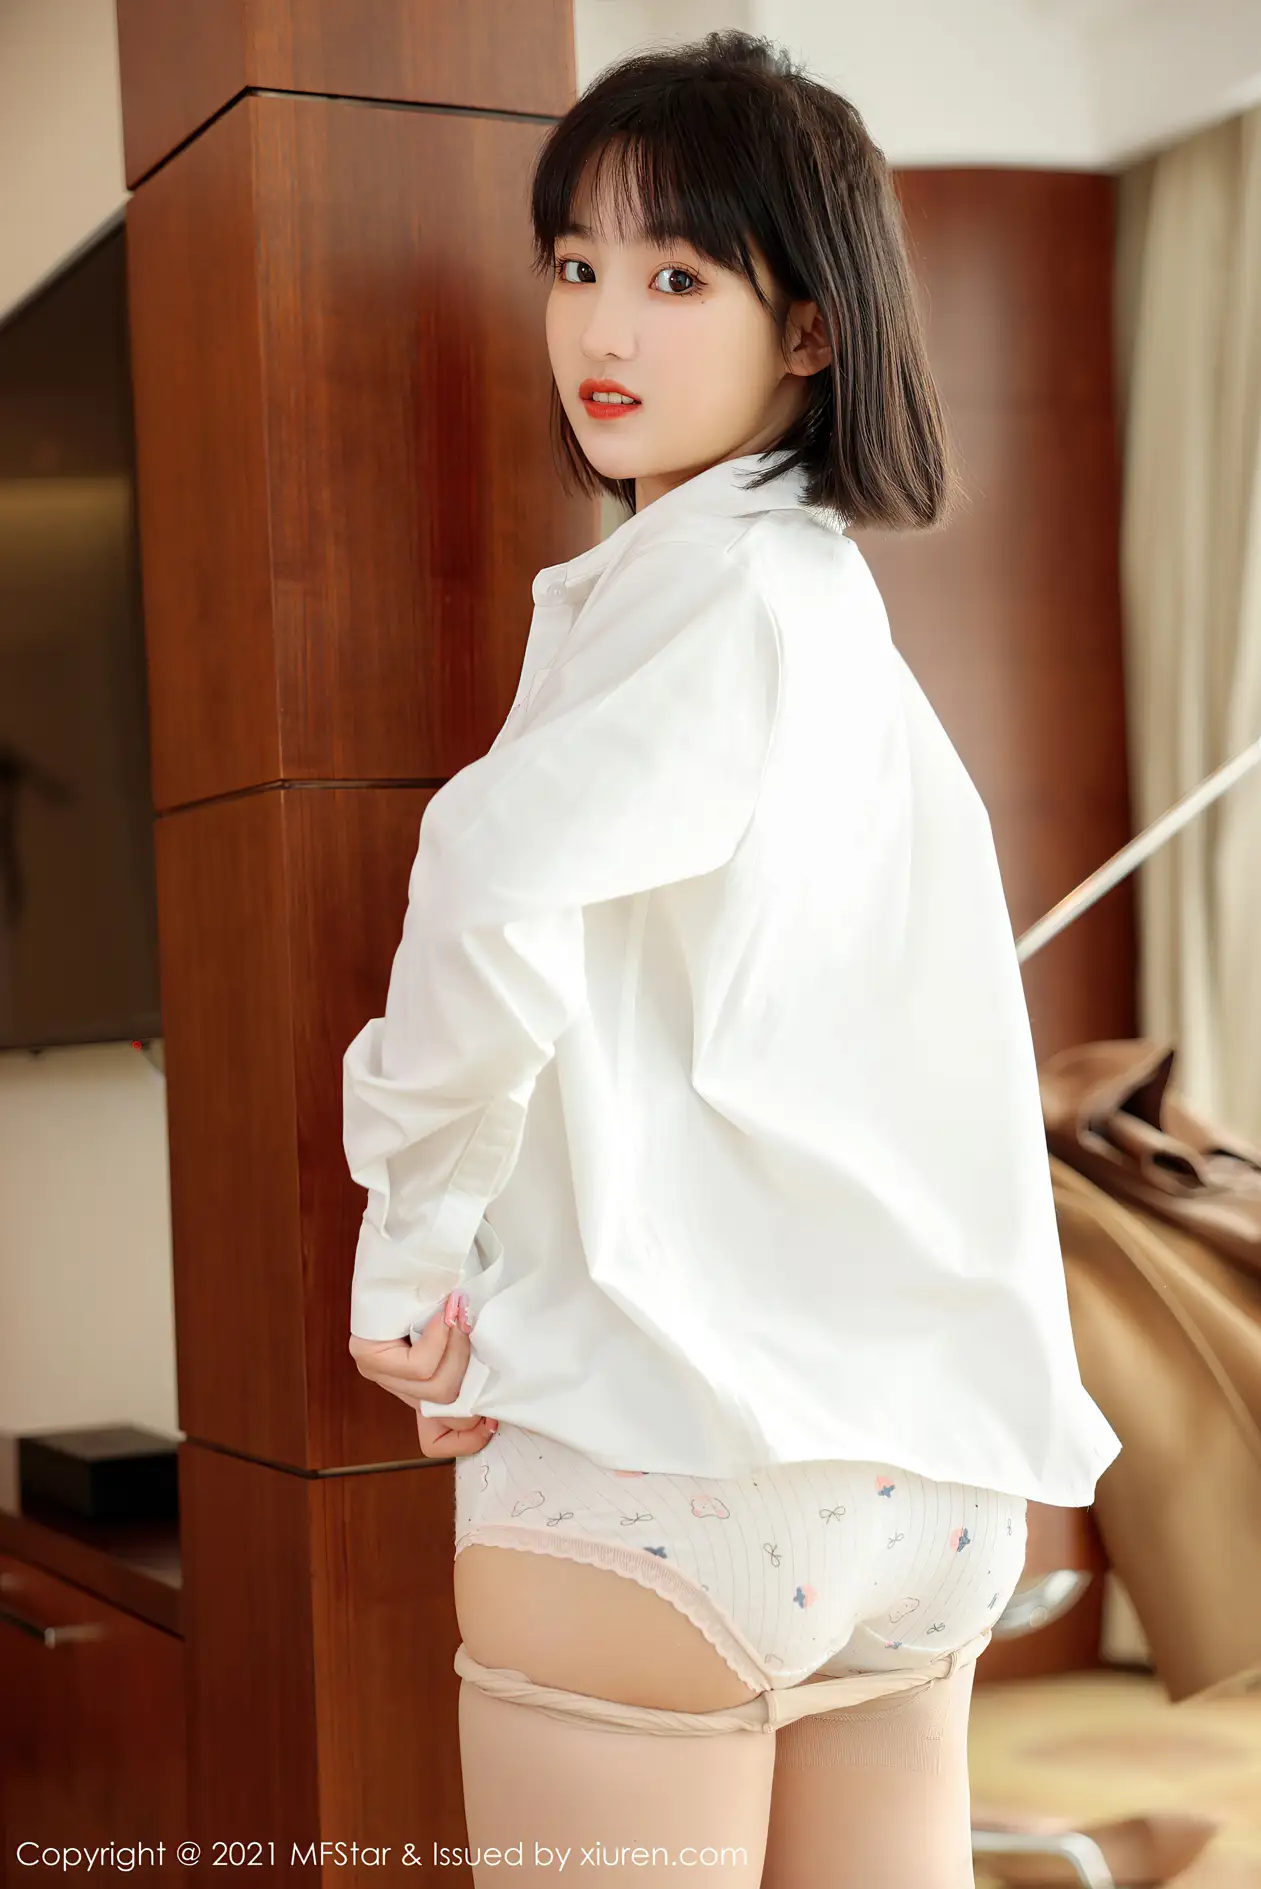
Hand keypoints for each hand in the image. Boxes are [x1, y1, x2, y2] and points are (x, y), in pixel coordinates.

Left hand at [348, 1290, 498, 1459]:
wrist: (414, 1248)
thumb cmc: (449, 1288)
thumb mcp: (472, 1336)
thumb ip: (477, 1367)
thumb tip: (500, 1406)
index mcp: (419, 1390)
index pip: (436, 1441)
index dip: (468, 1438)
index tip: (494, 1418)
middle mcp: (395, 1386)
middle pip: (446, 1407)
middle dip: (471, 1371)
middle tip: (477, 1329)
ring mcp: (377, 1370)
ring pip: (435, 1388)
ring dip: (457, 1348)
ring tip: (462, 1313)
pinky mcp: (366, 1353)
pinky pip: (418, 1365)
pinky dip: (441, 1338)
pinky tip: (447, 1311)